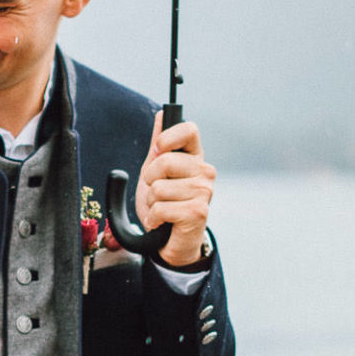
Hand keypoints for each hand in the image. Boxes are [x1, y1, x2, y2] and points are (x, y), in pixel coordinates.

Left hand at [135, 114, 216, 268]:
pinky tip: (162, 222)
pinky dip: (153, 218)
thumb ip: (158, 145)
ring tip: (162, 210)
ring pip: (158, 188)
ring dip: (151, 203)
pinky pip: (160, 208)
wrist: (168, 240)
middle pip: (164, 161)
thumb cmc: (164, 204)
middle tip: (156, 193)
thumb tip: (161, 115)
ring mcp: (204, 192)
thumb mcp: (156, 172)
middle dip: (149, 180)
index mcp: (195, 157)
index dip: (167, 139)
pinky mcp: (197, 212)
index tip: (157, 153)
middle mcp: (205, 172)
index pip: (189, 129)